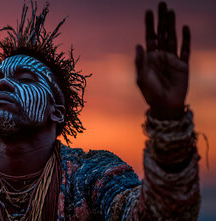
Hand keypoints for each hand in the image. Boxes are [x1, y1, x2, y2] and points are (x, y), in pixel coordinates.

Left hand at [136, 2, 189, 118]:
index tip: (148, 11)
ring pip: (173, 37)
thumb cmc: (150, 93)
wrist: (164, 105)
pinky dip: (186, 38)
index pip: (149, 36)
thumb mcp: (141, 77)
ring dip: (172, 24)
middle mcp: (161, 55)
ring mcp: (172, 59)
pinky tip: (184, 28)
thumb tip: (139, 44)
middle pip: (162, 33)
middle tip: (162, 4)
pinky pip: (185, 49)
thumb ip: (141, 61)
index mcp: (149, 57)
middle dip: (162, 19)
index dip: (149, 24)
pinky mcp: (183, 65)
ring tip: (171, 11)